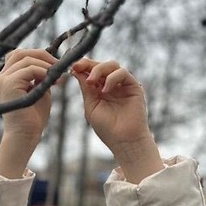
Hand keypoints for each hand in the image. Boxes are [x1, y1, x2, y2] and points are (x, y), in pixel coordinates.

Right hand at [0, 48, 58, 177]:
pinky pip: (29, 69)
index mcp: (6, 78)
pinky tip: (52, 82)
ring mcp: (3, 80)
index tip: (55, 66)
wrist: (26, 136)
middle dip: (42, 56)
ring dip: (45, 65)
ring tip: (57, 77)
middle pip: (21, 52)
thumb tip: (50, 62)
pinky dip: (43, 72)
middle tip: (59, 66)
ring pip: (26, 59)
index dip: (38, 56)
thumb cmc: (33, 118)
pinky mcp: (9, 85)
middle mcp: (1, 77)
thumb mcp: (39, 90)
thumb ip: (40, 76)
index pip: (19, 56)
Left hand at [71, 58, 162, 182]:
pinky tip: (105, 90)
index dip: (82, 65)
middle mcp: (111, 85)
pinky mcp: (134, 87)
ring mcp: (123, 85)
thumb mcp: (91, 106)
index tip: (72, 66)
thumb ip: (85, 88)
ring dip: (99, 69)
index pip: (91, 71)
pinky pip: (123, 73)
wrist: (124, 141)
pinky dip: (112, 78)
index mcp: (100, 89)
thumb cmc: (107, 128)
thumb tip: (76, 70)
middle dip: (88, 64)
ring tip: (91, 82)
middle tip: (78, 68)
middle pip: (101, 64)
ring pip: (112, 65)